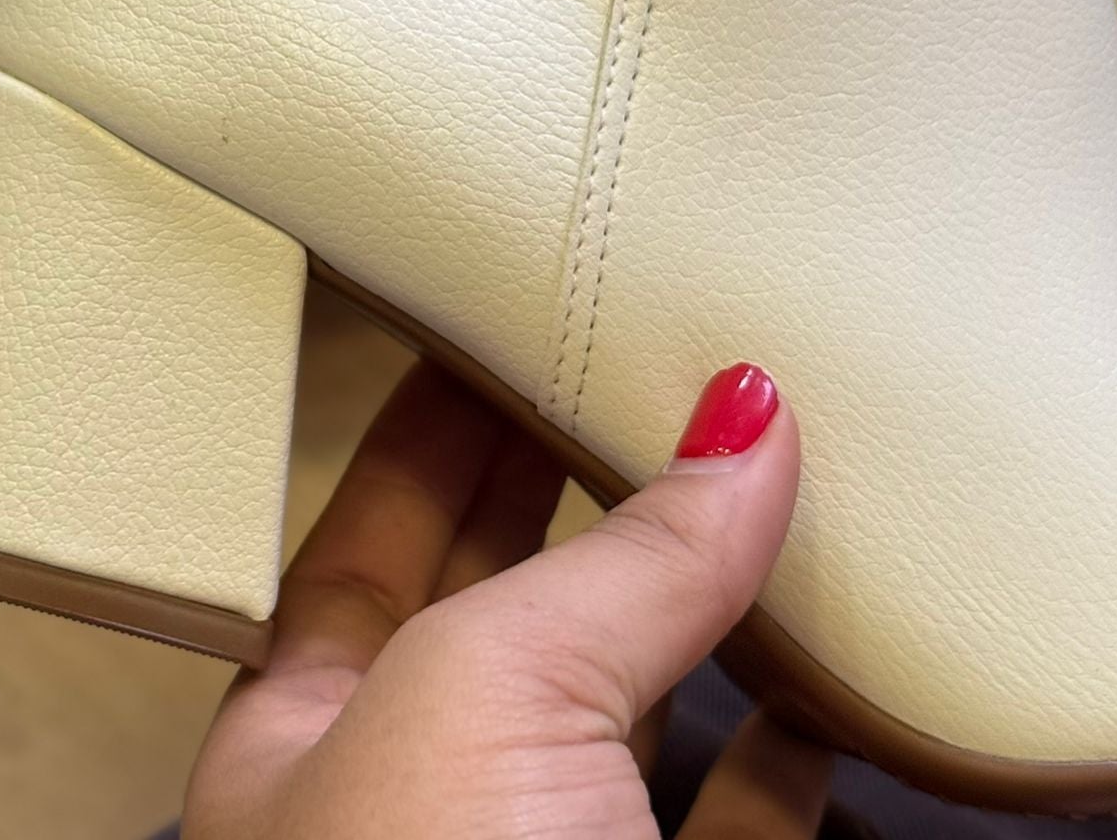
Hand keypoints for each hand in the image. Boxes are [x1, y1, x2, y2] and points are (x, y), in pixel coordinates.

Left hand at [183, 358, 827, 837]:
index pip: (369, 534)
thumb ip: (615, 563)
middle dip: (564, 489)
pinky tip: (807, 699)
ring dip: (689, 612)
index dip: (433, 428)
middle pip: (504, 608)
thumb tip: (736, 426)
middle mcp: (416, 814)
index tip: (492, 327)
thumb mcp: (481, 701)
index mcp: (309, 740)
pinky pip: (731, 835)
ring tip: (734, 493)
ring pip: (625, 717)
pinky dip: (780, 762)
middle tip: (621, 370)